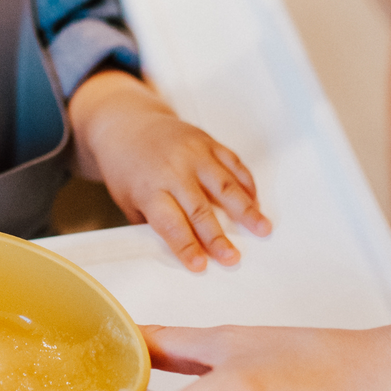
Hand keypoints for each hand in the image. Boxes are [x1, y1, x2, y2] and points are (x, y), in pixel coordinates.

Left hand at [69, 70, 270, 270]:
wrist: (127, 124)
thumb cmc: (127, 169)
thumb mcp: (128, 200)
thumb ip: (152, 224)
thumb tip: (177, 253)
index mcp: (149, 188)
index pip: (170, 223)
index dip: (186, 245)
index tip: (200, 266)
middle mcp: (173, 169)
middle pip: (200, 209)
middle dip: (218, 237)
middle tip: (234, 258)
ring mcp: (193, 153)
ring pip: (225, 185)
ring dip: (246, 210)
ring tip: (263, 229)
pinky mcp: (207, 141)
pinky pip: (233, 163)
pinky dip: (247, 184)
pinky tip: (256, 203)